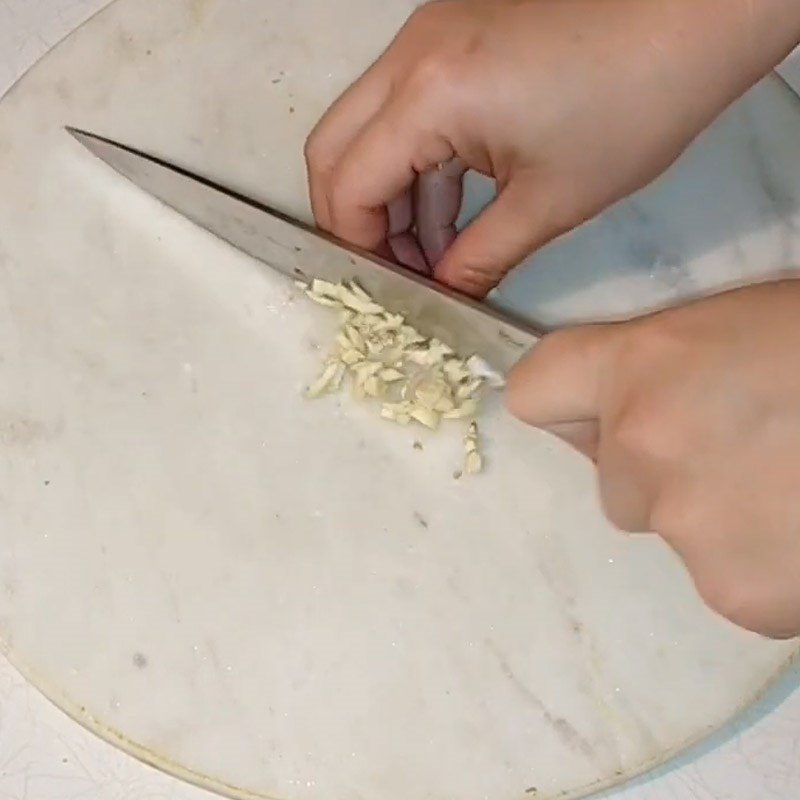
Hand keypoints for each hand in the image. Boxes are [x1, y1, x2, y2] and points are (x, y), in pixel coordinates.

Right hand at [305, 0, 799, 296]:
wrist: (695, 14)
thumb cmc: (636, 100)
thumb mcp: (550, 202)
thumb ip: (480, 258)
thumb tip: (445, 293)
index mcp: (429, 94)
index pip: (349, 184)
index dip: (359, 247)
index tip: (388, 288)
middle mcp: (411, 55)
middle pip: (333, 150)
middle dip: (355, 220)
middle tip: (394, 270)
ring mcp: (428, 38)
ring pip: (367, 130)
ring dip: (389, 195)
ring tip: (433, 255)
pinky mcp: (453, 38)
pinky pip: (406, 111)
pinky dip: (417, 164)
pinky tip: (449, 214)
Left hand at [506, 279, 799, 638]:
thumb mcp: (736, 328)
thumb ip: (658, 372)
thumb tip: (615, 419)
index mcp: (639, 369)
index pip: (537, 391)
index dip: (568, 406)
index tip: (596, 412)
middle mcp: (640, 453)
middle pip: (613, 479)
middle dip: (663, 467)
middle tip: (747, 446)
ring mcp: (688, 531)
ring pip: (671, 529)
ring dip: (716, 515)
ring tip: (791, 485)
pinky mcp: (739, 597)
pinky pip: (726, 577)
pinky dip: (762, 562)